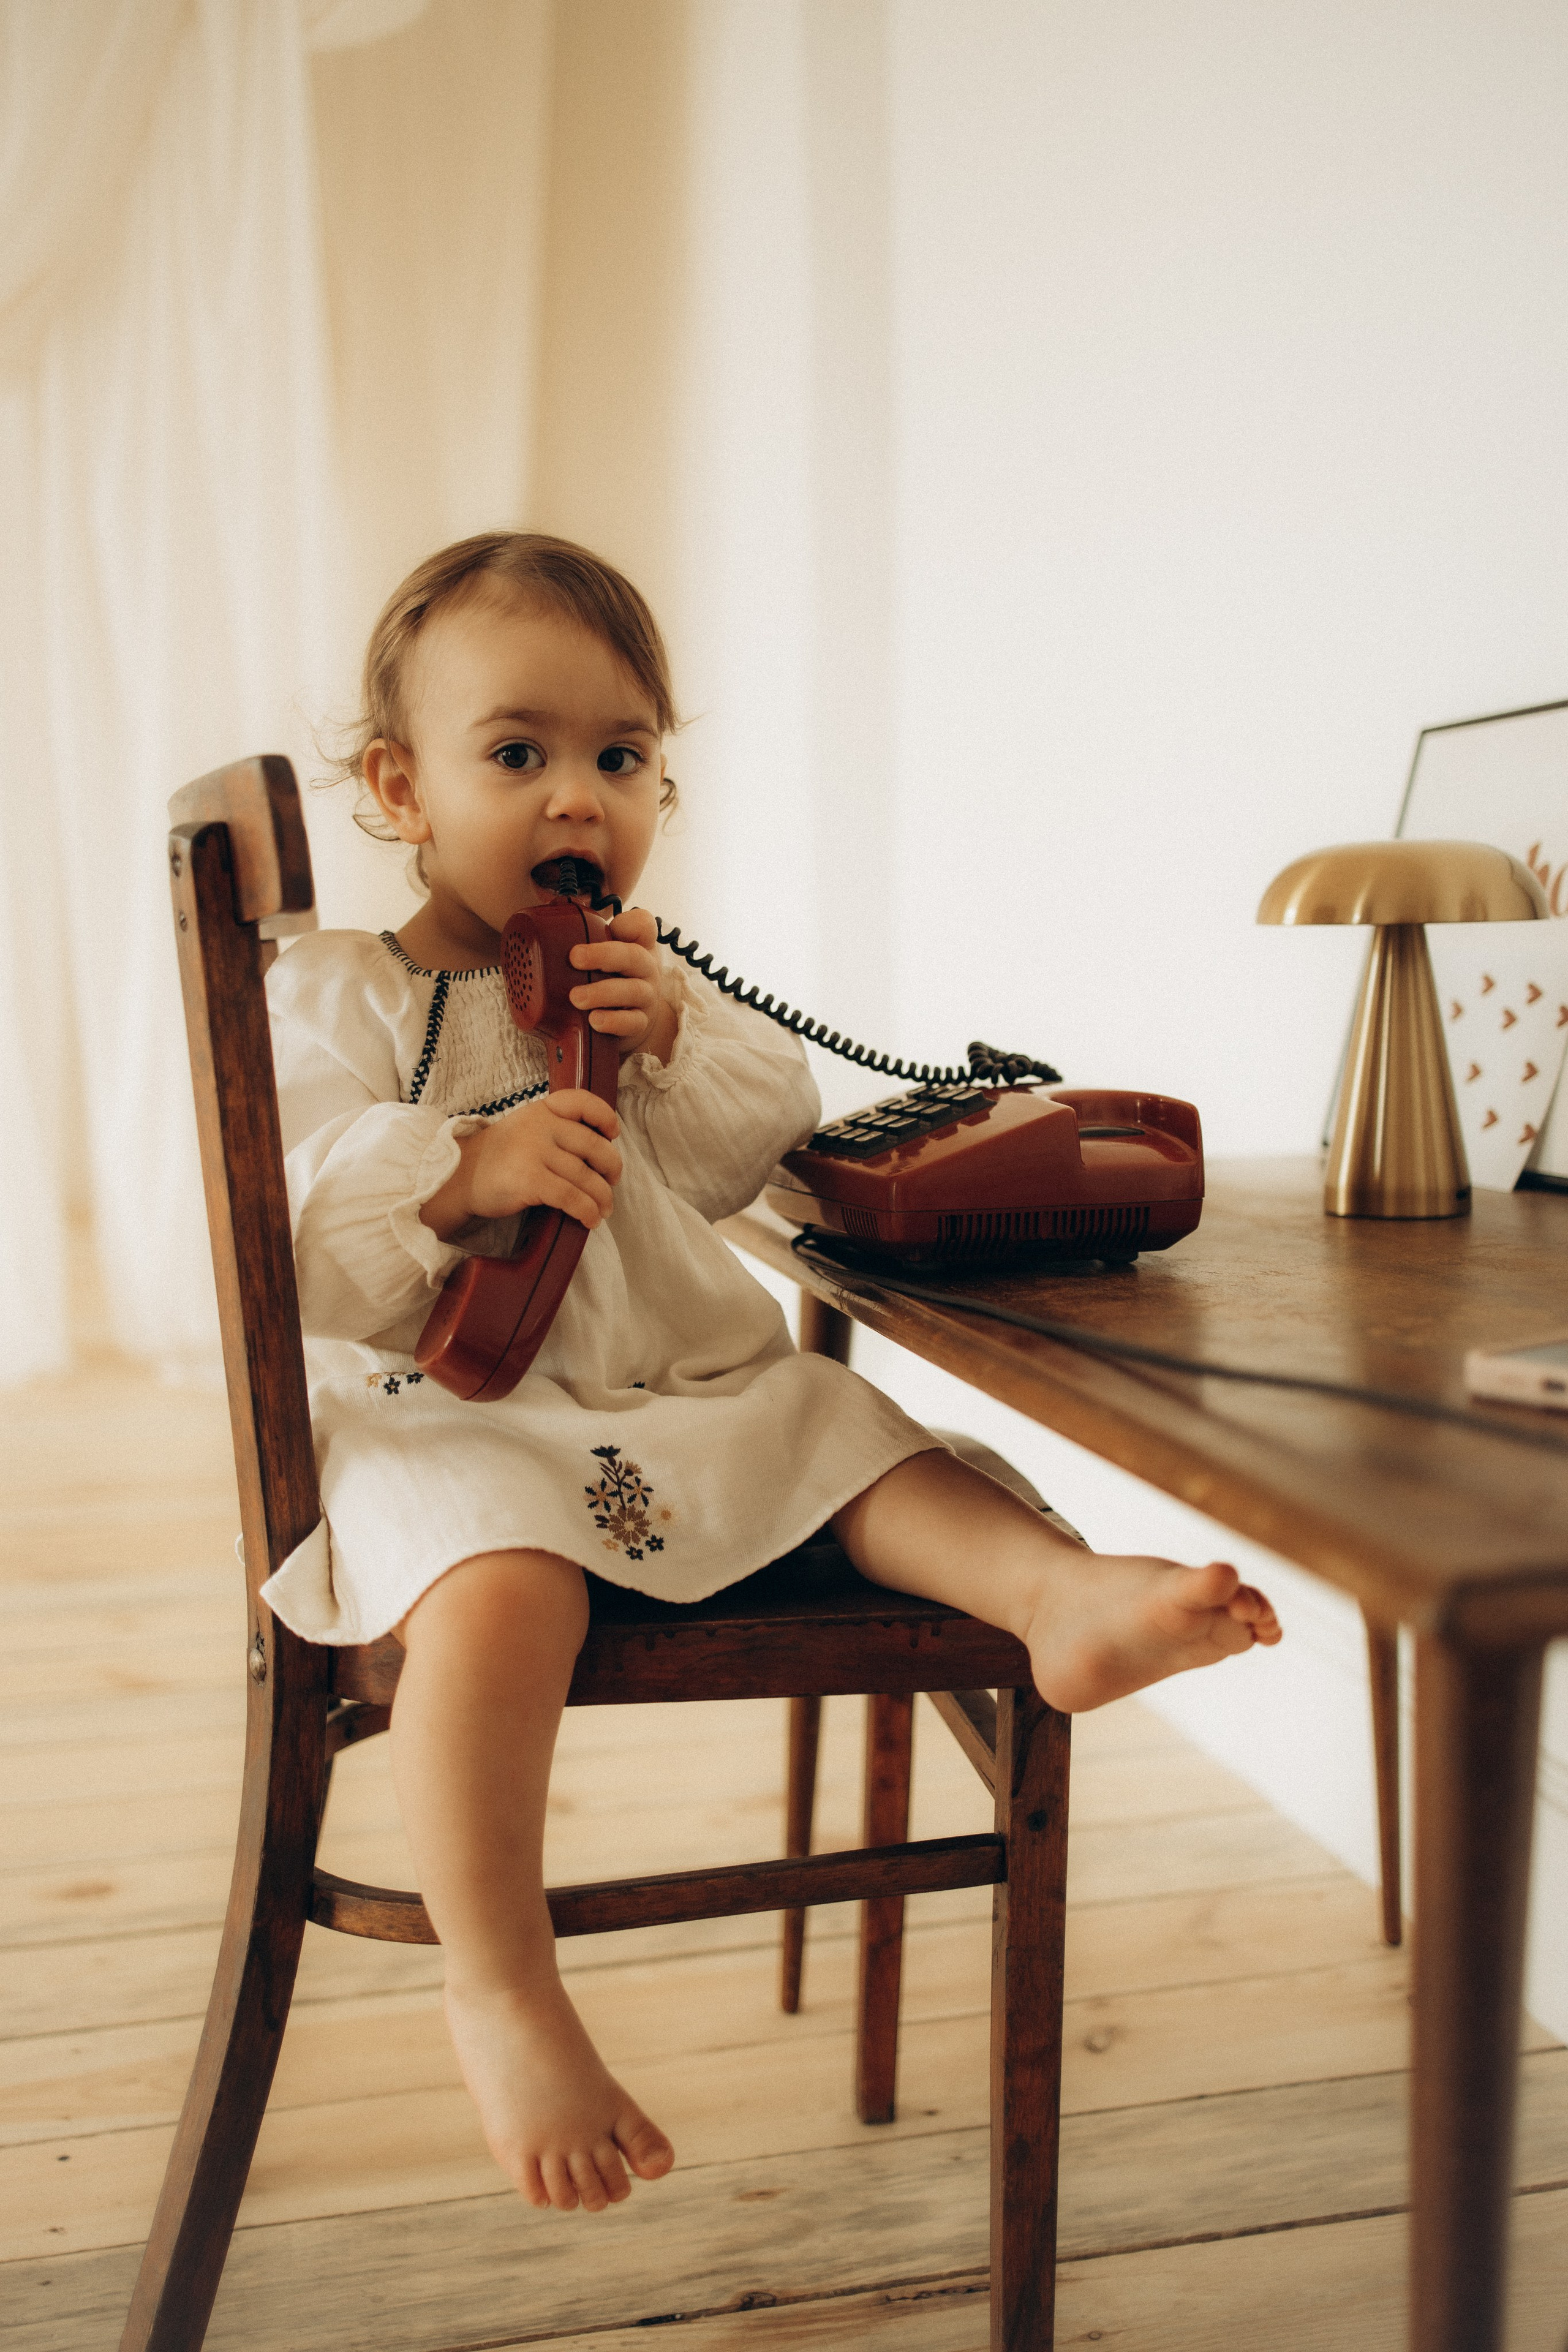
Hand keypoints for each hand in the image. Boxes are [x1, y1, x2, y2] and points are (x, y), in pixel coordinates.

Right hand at [420, 1091, 621, 1240]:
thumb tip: (599, 1151)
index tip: (613, 1133)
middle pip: (593, 1146)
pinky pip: (571, 1197)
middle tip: (612, 1183)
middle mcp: (541, 1126)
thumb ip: (556, 1130)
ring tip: (603, 1210)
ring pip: (586, 1176)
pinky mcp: (530, 1180)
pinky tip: (589, 1220)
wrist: (459, 1177)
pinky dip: (586, 1211)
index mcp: (542, 1110)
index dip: (605, 1116)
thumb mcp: (525, 1128)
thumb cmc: (498, 1157)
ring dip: (601, 1198)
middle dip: (611, 1168)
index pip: (582, 1101)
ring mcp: (535, 1152)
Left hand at [568, 910, 678, 1062]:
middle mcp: (646, 969)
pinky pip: (632, 1023)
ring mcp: (646, 997)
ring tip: (576, 997)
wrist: (634, 1016)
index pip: (643, 925)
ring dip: (602, 993)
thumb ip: (591, 937)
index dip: (630, 922)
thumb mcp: (610, 954)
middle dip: (602, 955)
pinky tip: (594, 1020)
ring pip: (633, 991)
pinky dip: (613, 1021)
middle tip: (574, 958)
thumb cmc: (616, 977)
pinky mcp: (640, 1023)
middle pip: (633, 956)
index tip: (609, 925)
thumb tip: (550, 918)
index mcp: (638, 946)